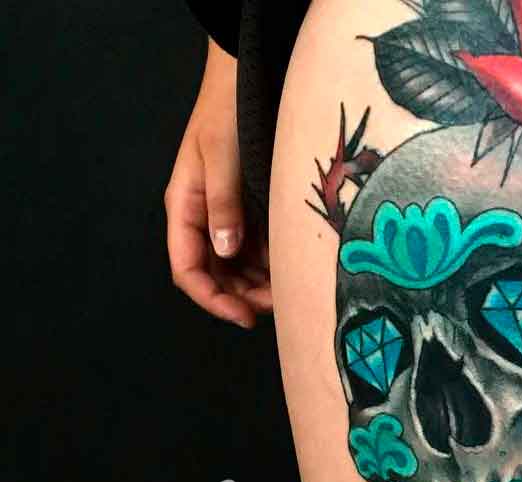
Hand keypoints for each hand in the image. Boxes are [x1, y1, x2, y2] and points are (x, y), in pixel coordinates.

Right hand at [165, 38, 270, 328]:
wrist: (242, 77)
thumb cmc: (227, 111)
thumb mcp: (222, 157)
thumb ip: (223, 204)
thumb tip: (226, 251)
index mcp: (184, 206)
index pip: (188, 269)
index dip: (213, 299)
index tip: (244, 316)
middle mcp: (201, 216)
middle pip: (213, 274)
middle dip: (241, 296)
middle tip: (277, 307)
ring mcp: (224, 213)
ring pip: (235, 265)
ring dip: (257, 284)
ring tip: (288, 292)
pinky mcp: (246, 206)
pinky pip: (254, 246)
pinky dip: (269, 262)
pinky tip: (291, 268)